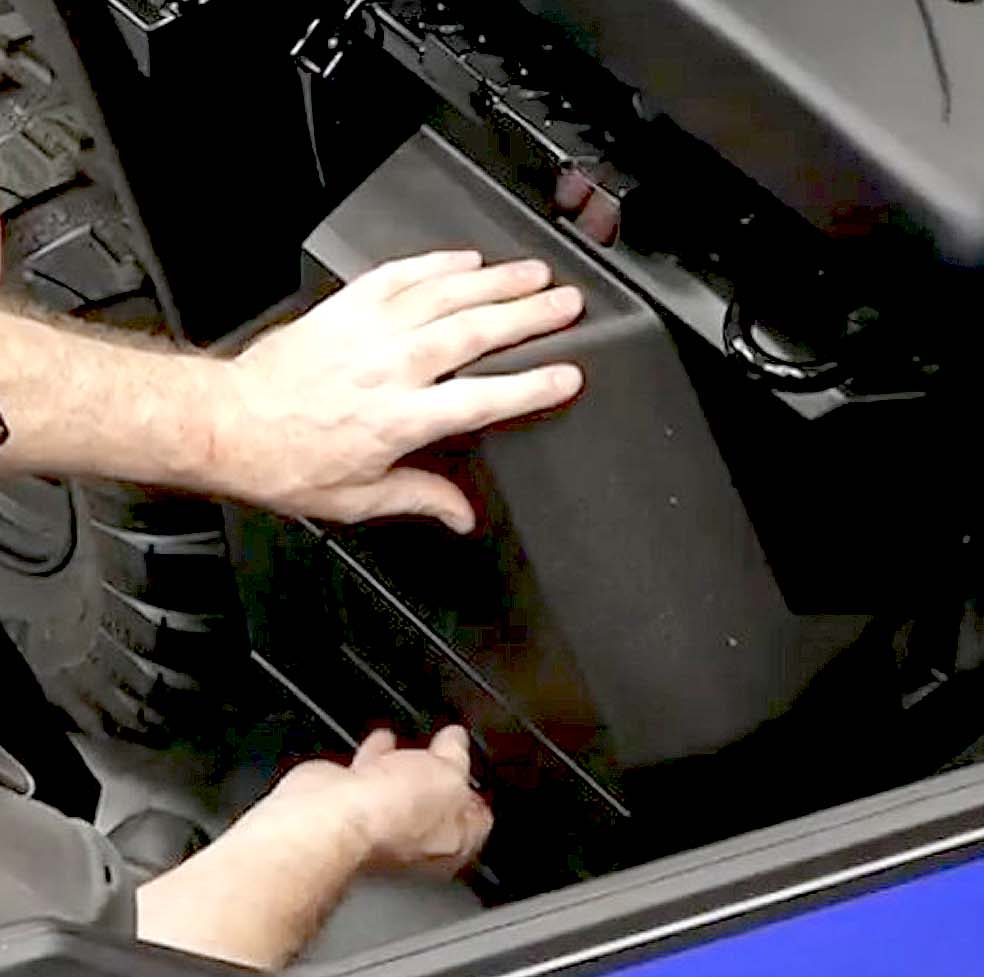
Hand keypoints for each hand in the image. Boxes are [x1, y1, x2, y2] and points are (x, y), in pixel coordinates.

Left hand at [208, 250, 585, 531]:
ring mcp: (366, 333)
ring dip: (494, 281)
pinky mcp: (342, 309)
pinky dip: (434, 263)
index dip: (531, 387)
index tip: (567, 376)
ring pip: (443, 296)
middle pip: (473, 333)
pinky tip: (463, 259)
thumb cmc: (282, 460)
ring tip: (532, 273)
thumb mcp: (355, 499)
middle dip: (528, 315)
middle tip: (567, 304)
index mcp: (398, 420)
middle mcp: (388, 369)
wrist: (222, 424)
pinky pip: (396, 277)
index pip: (482, 399)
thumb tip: (462, 516)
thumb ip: (418, 499)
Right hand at [271, 726, 493, 878]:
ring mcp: (376, 830)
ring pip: (398, 793)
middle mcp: (412, 846)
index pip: (475, 822)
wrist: (330, 818)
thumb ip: (456, 758)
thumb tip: (456, 743)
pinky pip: (367, 778)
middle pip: (434, 807)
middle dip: (440, 780)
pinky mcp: (346, 810)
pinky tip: (381, 742)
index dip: (477, 795)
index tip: (478, 775)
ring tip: (417, 745)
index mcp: (450, 846)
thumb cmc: (394, 815)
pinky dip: (375, 759)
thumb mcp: (449, 776)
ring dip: (406, 767)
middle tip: (449, 757)